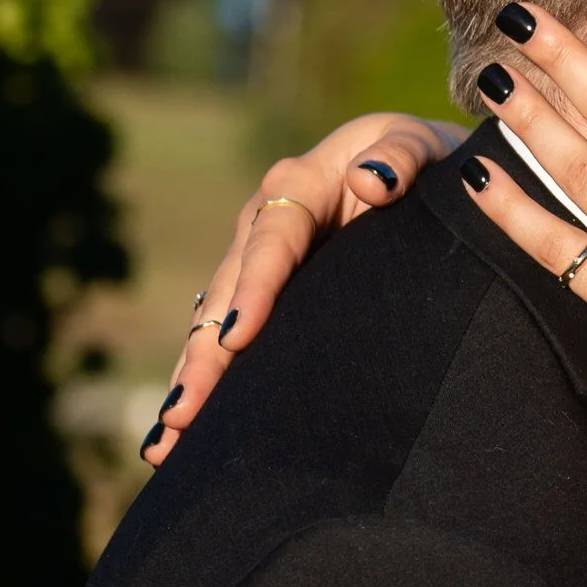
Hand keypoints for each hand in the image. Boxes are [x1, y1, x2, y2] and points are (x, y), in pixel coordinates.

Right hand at [143, 112, 455, 464]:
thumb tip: (373, 180)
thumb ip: (402, 155)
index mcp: (299, 184)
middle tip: (184, 413)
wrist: (416, 169)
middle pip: (227, 293)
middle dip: (203, 355)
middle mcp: (263, 223)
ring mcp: (254, 262)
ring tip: (166, 443)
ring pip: (212, 324)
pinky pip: (224, 339)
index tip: (238, 335)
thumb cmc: (421, 159)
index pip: (272, 239)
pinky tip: (181, 436)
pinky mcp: (258, 294)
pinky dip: (205, 382)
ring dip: (191, 380)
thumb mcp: (418, 144)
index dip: (254, 287)